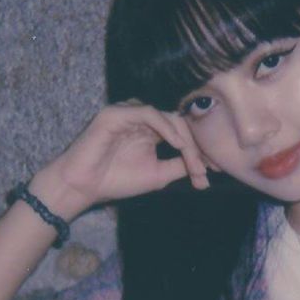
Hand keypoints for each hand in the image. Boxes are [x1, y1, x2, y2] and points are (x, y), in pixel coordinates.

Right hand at [31, 101, 210, 219]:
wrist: (84, 186)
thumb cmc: (116, 180)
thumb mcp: (158, 174)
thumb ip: (180, 165)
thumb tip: (206, 165)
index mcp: (152, 129)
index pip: (183, 131)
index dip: (201, 148)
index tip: (216, 169)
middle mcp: (142, 117)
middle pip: (180, 123)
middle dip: (198, 147)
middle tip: (209, 169)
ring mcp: (129, 112)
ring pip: (168, 117)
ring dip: (186, 141)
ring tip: (196, 164)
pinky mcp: (116, 113)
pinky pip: (149, 113)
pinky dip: (166, 128)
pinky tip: (178, 145)